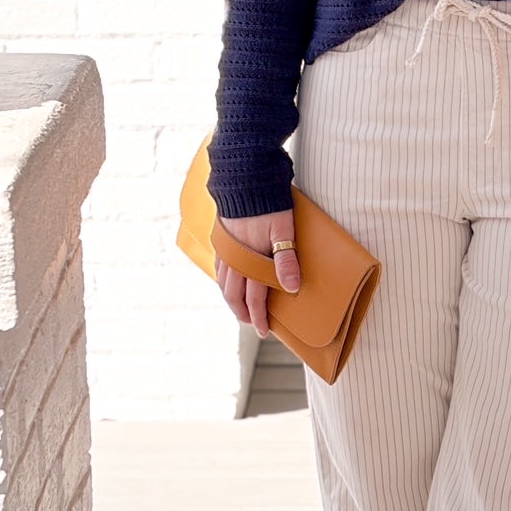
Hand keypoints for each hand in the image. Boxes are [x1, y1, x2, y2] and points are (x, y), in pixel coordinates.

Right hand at [214, 209, 298, 338]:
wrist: (246, 179)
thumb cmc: (269, 204)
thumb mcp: (284, 231)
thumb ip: (287, 260)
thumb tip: (291, 288)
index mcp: (250, 260)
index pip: (254, 299)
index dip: (259, 317)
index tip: (264, 331)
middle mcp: (234, 259)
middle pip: (234, 296)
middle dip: (243, 313)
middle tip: (252, 324)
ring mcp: (225, 250)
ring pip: (223, 283)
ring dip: (232, 299)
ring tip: (241, 307)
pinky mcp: (220, 239)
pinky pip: (219, 268)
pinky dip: (224, 281)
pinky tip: (230, 281)